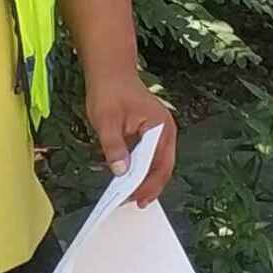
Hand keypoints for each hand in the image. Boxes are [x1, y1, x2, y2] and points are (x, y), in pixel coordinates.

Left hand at [87, 72, 178, 203]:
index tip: (135, 199)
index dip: (149, 185)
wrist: (109, 70)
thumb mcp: (107, 121)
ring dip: (142, 178)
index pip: (160, 165)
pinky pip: (146, 154)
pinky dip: (137, 167)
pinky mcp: (148, 132)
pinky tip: (124, 176)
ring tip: (127, 194)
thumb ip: (115, 147)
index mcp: (161, 128)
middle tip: (131, 202)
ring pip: (154, 162)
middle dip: (147, 186)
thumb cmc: (109, 91)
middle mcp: (164, 131)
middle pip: (161, 167)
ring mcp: (158, 132)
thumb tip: (121, 172)